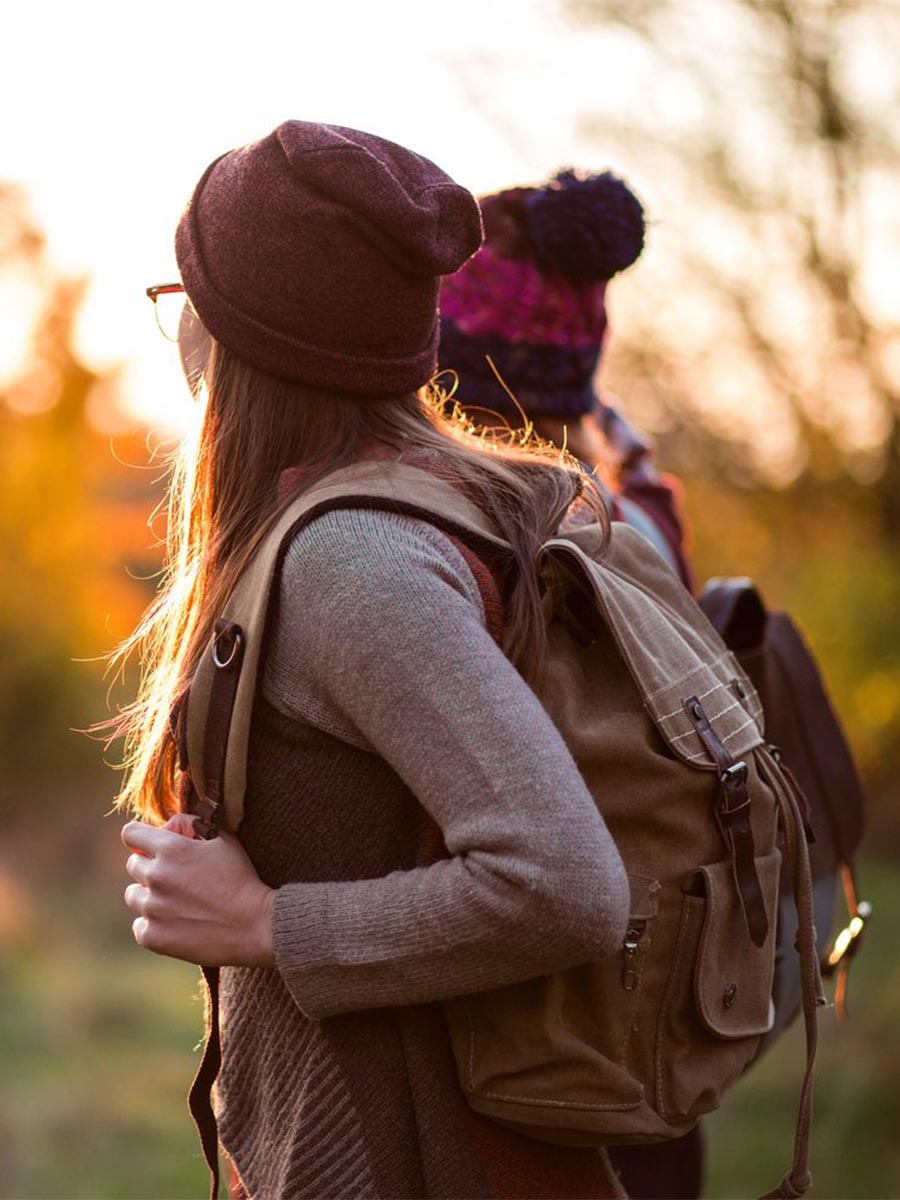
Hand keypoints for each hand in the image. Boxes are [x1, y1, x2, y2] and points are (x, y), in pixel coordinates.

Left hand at [122, 816, 274, 967]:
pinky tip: (176, 922)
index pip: (131, 833)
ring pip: (133, 895)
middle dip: (150, 866)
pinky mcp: (152, 936)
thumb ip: (192, 824)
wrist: (255, 925)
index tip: (151, 847)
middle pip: (133, 865)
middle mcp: (156, 876)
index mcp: (171, 849)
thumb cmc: (241, 878)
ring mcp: (152, 908)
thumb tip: (169, 825)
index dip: (141, 838)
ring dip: (149, 895)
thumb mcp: (224, 839)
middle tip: (176, 877)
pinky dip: (153, 924)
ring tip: (176, 902)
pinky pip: (139, 925)